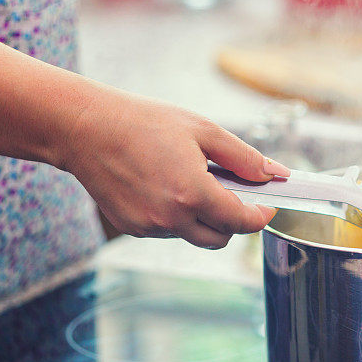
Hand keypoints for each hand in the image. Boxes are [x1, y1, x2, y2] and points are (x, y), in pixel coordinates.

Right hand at [60, 88, 289, 248]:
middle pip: (220, 238)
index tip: (268, 205)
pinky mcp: (132, 229)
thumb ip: (244, 157)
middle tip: (233, 193)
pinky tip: (164, 187)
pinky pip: (168, 231)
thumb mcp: (202, 130)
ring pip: (193, 236)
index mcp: (192, 194)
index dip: (260, 216)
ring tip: (190, 180)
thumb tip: (276, 174)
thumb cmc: (143, 123)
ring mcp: (149, 227)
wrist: (85, 129)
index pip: (241, 222)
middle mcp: (171, 219)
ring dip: (203, 217)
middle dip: (233, 220)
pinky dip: (176, 217)